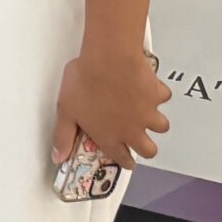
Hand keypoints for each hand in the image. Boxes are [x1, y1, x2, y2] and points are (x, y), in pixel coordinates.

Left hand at [54, 44, 170, 168]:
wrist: (108, 60)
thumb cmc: (86, 83)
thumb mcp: (66, 112)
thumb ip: (64, 136)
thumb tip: (59, 156)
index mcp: (111, 137)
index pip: (122, 158)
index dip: (125, 161)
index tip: (127, 161)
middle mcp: (133, 129)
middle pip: (149, 150)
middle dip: (146, 148)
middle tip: (140, 140)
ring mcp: (148, 113)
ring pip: (161, 126)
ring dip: (154, 121)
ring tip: (145, 113)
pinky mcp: (157, 95)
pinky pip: (162, 97)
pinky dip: (156, 93)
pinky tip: (147, 87)